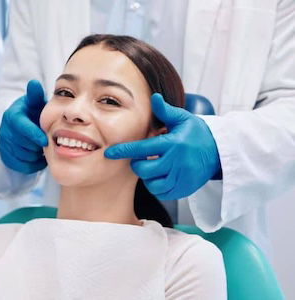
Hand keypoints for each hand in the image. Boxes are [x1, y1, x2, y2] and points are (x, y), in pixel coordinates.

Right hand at [0, 80, 47, 173]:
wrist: (21, 124)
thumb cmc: (32, 112)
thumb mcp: (34, 102)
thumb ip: (35, 95)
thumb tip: (34, 83)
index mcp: (12, 116)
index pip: (21, 128)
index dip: (34, 135)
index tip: (45, 140)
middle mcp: (5, 130)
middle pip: (23, 144)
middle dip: (37, 145)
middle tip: (47, 142)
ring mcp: (4, 144)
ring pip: (23, 156)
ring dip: (36, 154)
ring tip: (43, 148)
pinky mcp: (5, 156)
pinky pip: (21, 166)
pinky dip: (33, 164)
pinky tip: (39, 156)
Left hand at [105, 93, 220, 199]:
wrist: (220, 151)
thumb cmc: (197, 133)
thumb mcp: (183, 119)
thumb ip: (165, 111)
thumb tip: (154, 97)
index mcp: (172, 143)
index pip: (142, 148)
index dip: (123, 151)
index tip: (109, 153)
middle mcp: (177, 161)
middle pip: (144, 169)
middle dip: (138, 164)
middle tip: (143, 158)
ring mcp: (182, 177)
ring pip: (151, 184)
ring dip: (148, 176)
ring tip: (154, 167)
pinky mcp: (185, 188)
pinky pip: (162, 193)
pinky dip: (157, 186)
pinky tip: (161, 176)